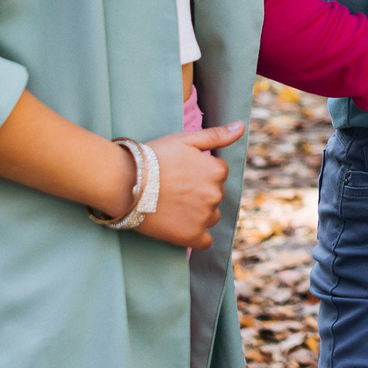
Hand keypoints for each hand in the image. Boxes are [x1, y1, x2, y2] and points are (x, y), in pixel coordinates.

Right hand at [134, 123, 245, 248]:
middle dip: (199, 193)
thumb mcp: (185, 139)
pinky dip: (196, 235)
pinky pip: (205, 241)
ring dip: (198, 214)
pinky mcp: (191, 236)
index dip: (198, 174)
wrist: (126, 182)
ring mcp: (204, 217)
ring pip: (210, 217)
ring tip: (173, 206)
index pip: (218, 175)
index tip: (181, 174)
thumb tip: (241, 126)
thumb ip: (217, 135)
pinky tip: (180, 226)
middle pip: (214, 196)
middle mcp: (215, 194)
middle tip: (174, 190)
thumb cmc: (154, 157)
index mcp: (217, 171)